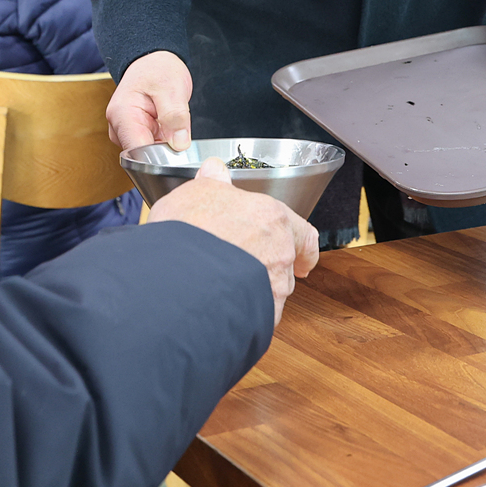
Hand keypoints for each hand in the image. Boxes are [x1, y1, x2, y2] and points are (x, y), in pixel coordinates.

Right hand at [106, 50, 192, 150]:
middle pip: (142, 157)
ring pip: (148, 155)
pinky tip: (170, 131)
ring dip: (165, 148)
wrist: (152, 62)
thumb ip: (175, 116)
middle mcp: (118, 127)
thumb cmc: (157, 69)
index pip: (137, 153)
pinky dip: (164, 144)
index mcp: (122, 115)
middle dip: (164, 153)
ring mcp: (126, 133)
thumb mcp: (171, 88)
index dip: (159, 158)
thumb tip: (179, 144)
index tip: (177, 153)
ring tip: (174, 127)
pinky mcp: (135, 135)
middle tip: (180, 135)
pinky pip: (151, 149)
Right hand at [150, 159, 320, 322]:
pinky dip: (243, 312)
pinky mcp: (258, 315)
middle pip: (286, 265)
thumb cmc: (189, 231)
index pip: (303, 234)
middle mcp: (280, 253)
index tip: (305, 258)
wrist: (179, 274)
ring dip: (255, 291)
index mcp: (272, 218)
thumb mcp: (195, 193)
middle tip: (245, 268)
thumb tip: (214, 171)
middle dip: (268, 269)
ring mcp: (272, 288)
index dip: (304, 248)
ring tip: (224, 288)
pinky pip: (256, 315)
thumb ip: (211, 184)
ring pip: (272, 293)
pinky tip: (221, 308)